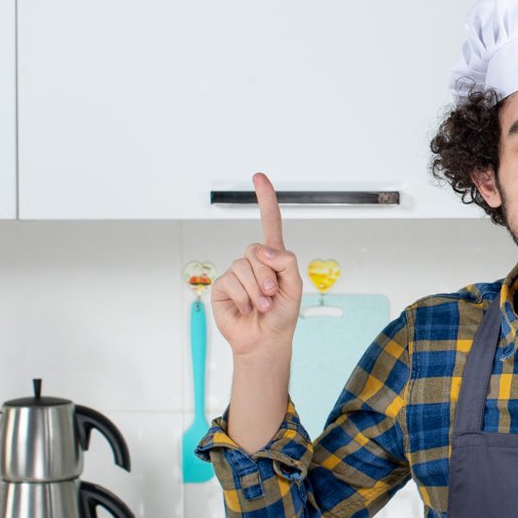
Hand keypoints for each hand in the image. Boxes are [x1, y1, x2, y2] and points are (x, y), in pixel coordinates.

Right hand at [211, 172, 302, 359]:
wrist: (264, 340)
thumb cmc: (282, 315)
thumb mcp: (295, 287)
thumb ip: (286, 262)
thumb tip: (263, 250)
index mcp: (274, 257)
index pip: (270, 222)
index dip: (265, 199)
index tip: (258, 177)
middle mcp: (253, 261)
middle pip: (256, 250)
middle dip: (266, 275)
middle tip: (271, 296)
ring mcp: (236, 272)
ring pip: (243, 267)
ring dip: (256, 291)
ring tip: (261, 306)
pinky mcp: (222, 286)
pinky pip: (231, 282)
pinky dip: (243, 298)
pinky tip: (247, 309)